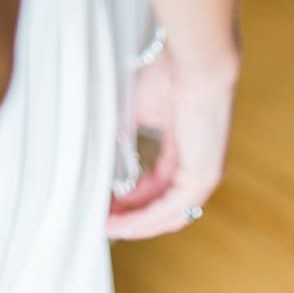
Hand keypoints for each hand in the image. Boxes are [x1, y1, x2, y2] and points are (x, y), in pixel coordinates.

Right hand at [107, 45, 239, 239]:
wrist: (193, 64)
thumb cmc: (167, 77)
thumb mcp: (132, 112)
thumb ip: (117, 136)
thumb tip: (90, 154)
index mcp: (185, 153)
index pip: (157, 186)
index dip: (130, 198)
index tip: (102, 202)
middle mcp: (197, 169)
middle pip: (162, 206)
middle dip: (129, 217)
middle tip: (98, 221)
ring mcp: (203, 176)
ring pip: (167, 215)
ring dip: (135, 225)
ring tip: (105, 228)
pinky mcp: (202, 178)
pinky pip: (171, 209)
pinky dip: (145, 219)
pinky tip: (122, 223)